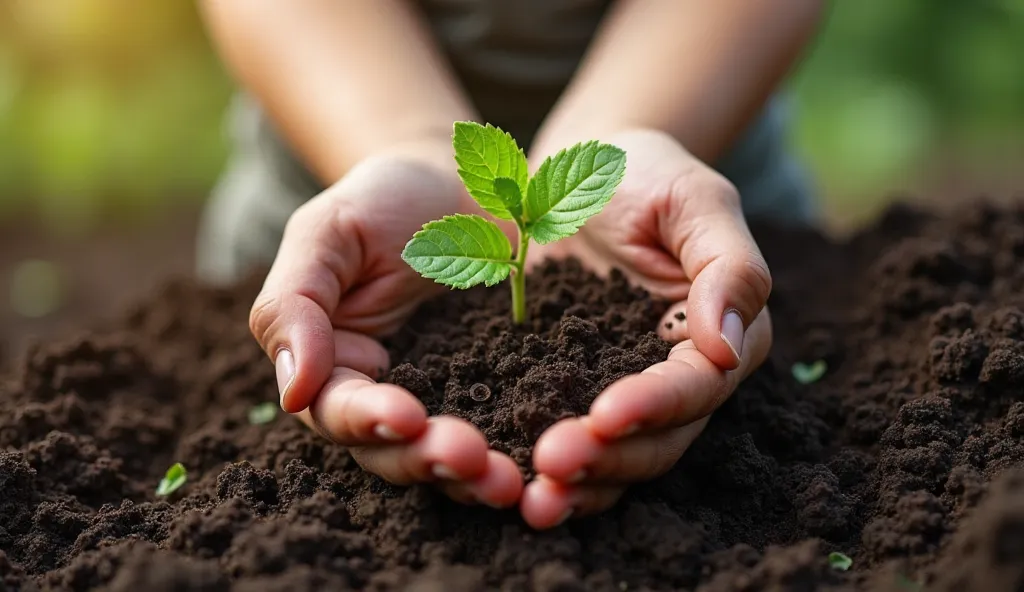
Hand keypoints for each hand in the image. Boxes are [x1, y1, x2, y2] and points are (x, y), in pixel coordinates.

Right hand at [249, 145, 521, 507]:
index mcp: (336, 368)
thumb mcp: (326, 233)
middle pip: (396, 451)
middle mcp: (391, 398)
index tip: (405, 416)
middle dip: (428, 459)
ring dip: (476, 476)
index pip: (338, 412)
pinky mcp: (507, 393)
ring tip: (508, 481)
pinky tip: (551, 465)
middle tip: (467, 457)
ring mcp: (452, 399)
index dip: (367, 421)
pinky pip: (512, 432)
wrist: (463, 186)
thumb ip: (293, 305)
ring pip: (453, 456)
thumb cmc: (381, 203)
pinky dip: (525, 454)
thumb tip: (291, 391)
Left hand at [519, 129, 773, 527]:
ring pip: (616, 459)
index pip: (697, 385)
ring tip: (533, 500)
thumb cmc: (643, 172)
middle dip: (609, 458)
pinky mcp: (572, 395)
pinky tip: (510, 487)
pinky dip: (545, 472)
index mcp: (722, 334)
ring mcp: (623, 392)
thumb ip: (726, 266)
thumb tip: (730, 344)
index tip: (606, 414)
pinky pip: (569, 443)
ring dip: (579, 484)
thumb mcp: (692, 199)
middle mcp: (680, 378)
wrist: (573, 175)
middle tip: (552, 465)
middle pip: (658, 441)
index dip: (656, 405)